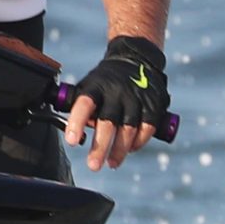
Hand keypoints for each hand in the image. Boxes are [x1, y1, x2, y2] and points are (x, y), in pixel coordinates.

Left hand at [63, 36, 169, 172]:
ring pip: (128, 128)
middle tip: (93, 166)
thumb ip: (79, 108)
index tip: (72, 142)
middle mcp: (116, 91)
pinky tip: (131, 150)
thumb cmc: (105, 81)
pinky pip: (147, 127)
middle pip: (108, 122)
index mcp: (95, 86)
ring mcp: (136, 97)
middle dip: (100, 147)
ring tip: (112, 163)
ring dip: (120, 150)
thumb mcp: (88, 85)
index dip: (77, 123)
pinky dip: (139, 141)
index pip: (84, 105)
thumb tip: (74, 136)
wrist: (135, 57)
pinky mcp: (153, 103)